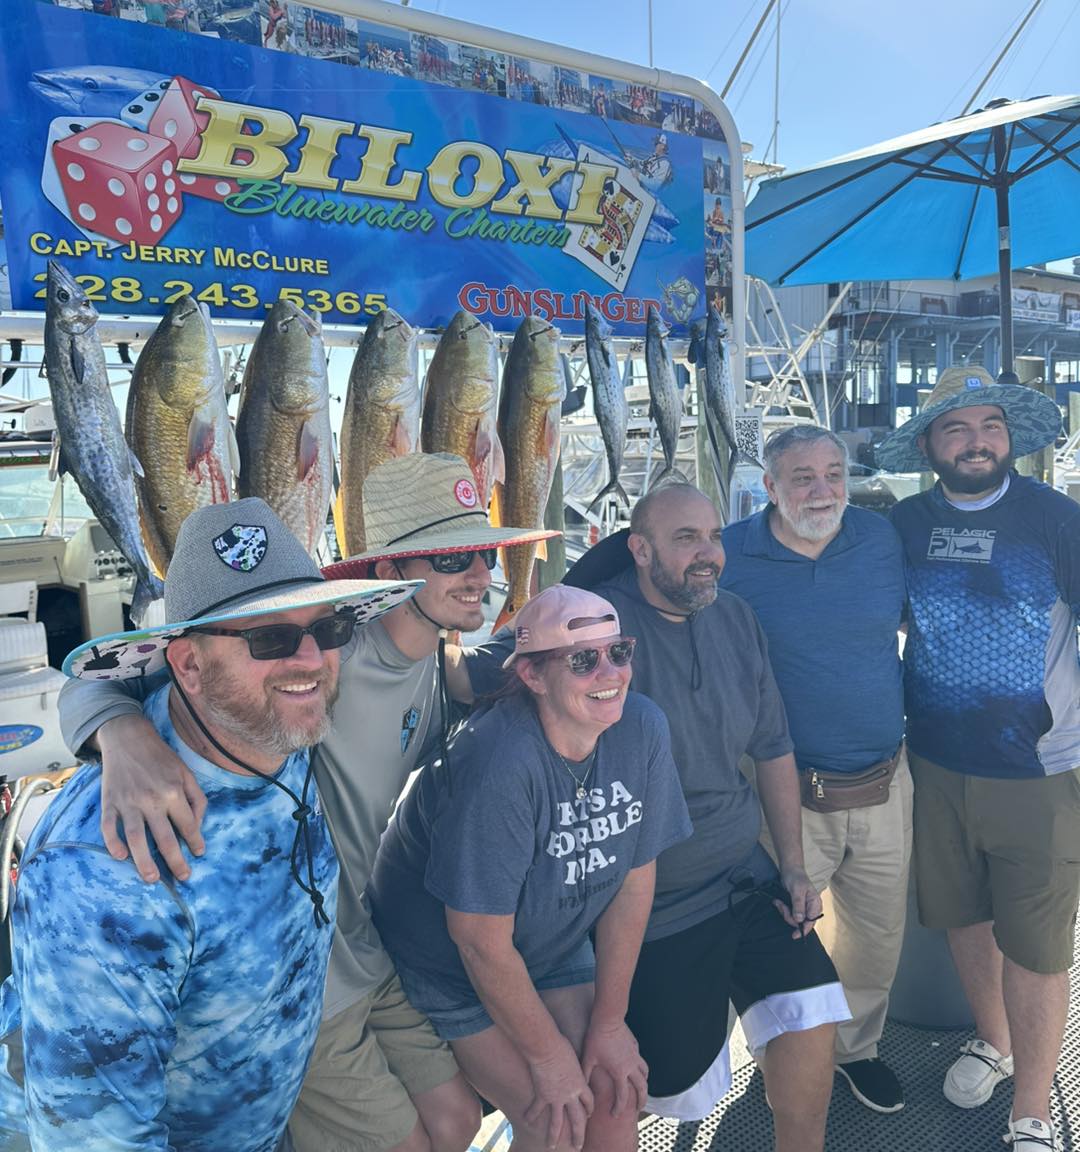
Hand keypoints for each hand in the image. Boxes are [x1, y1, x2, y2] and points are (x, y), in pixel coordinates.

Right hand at [98, 714, 206, 882]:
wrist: (128, 739)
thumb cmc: (161, 758)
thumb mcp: (186, 772)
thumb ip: (197, 798)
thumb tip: (198, 825)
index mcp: (174, 791)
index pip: (188, 824)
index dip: (195, 841)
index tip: (199, 854)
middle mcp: (152, 799)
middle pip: (165, 838)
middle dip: (175, 861)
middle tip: (182, 876)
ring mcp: (129, 802)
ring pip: (137, 838)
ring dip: (144, 862)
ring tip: (152, 879)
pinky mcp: (110, 802)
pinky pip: (109, 827)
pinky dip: (113, 843)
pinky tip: (120, 857)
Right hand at [523, 1035, 593, 1149]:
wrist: (546, 1047)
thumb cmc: (561, 1046)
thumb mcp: (573, 1056)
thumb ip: (574, 1065)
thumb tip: (573, 1062)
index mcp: (580, 1084)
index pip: (589, 1101)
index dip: (589, 1109)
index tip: (588, 1115)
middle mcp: (570, 1095)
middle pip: (578, 1120)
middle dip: (578, 1134)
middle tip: (577, 1146)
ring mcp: (556, 1097)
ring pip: (557, 1123)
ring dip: (554, 1136)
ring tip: (551, 1147)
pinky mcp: (542, 1095)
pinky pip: (536, 1110)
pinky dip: (530, 1116)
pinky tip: (526, 1122)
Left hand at [581, 1019, 647, 1116]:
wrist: (608, 1018)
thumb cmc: (595, 1039)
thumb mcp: (588, 1058)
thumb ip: (585, 1075)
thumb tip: (581, 1090)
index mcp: (619, 1072)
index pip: (622, 1097)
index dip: (619, 1108)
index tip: (614, 1114)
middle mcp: (631, 1066)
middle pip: (642, 1088)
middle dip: (641, 1101)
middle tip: (638, 1109)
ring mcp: (635, 1055)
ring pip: (645, 1074)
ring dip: (644, 1084)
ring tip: (641, 1090)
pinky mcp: (635, 1046)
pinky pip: (641, 1060)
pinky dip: (641, 1068)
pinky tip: (635, 1068)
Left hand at [775, 866, 823, 938]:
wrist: (790, 870)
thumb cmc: (796, 877)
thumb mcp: (797, 890)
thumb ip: (798, 905)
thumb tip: (800, 920)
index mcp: (815, 904)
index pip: (811, 921)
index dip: (803, 929)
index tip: (794, 934)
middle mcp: (811, 908)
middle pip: (801, 922)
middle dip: (789, 916)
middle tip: (782, 907)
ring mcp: (804, 908)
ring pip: (794, 919)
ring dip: (784, 912)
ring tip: (779, 902)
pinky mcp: (796, 907)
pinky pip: (790, 914)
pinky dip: (783, 910)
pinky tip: (779, 903)